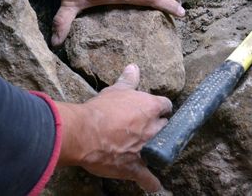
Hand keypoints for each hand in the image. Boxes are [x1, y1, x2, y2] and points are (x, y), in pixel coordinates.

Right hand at [55, 64, 171, 191]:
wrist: (85, 133)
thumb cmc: (100, 110)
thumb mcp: (116, 91)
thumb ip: (128, 80)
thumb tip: (134, 67)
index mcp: (151, 107)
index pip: (166, 105)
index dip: (161, 107)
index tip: (157, 109)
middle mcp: (154, 128)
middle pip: (167, 127)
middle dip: (160, 127)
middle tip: (150, 128)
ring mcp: (148, 149)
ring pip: (161, 150)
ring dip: (157, 149)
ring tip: (152, 149)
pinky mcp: (136, 167)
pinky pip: (149, 178)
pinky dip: (151, 182)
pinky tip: (154, 184)